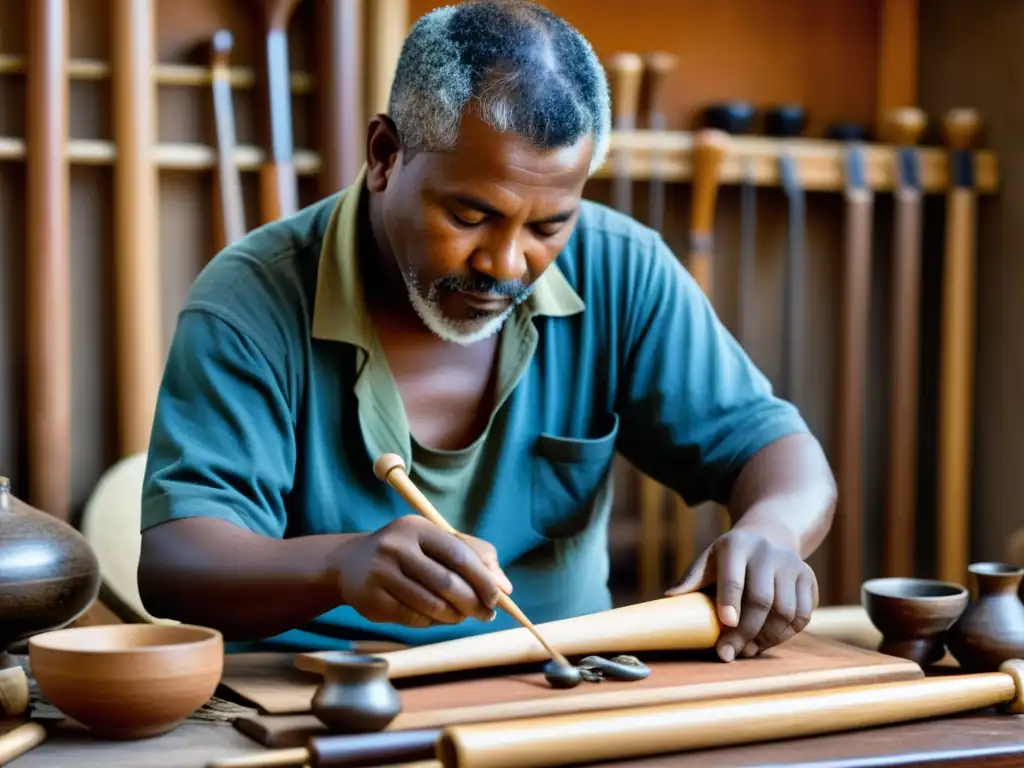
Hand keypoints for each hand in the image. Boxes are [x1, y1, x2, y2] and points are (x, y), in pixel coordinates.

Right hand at [331, 515, 512, 627]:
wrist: (351, 564)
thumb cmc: (407, 552)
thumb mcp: (435, 543)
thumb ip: (474, 556)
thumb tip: (505, 586)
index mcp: (417, 527)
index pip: (458, 554)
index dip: (482, 578)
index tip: (498, 597)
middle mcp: (396, 546)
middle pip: (446, 582)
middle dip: (472, 602)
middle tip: (486, 614)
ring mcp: (380, 573)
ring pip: (430, 604)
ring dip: (454, 616)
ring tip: (463, 617)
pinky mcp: (371, 599)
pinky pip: (412, 618)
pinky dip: (431, 622)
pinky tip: (436, 618)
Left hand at [664, 528, 817, 661]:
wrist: (769, 534)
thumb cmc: (730, 556)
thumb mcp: (709, 558)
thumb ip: (692, 578)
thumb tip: (669, 598)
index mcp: (736, 545)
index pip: (734, 577)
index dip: (730, 603)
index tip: (725, 626)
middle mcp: (767, 553)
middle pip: (762, 600)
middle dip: (745, 631)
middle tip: (730, 652)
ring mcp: (792, 565)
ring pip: (785, 611)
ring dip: (767, 637)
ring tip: (748, 650)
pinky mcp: (809, 578)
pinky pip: (802, 615)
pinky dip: (786, 634)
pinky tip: (767, 642)